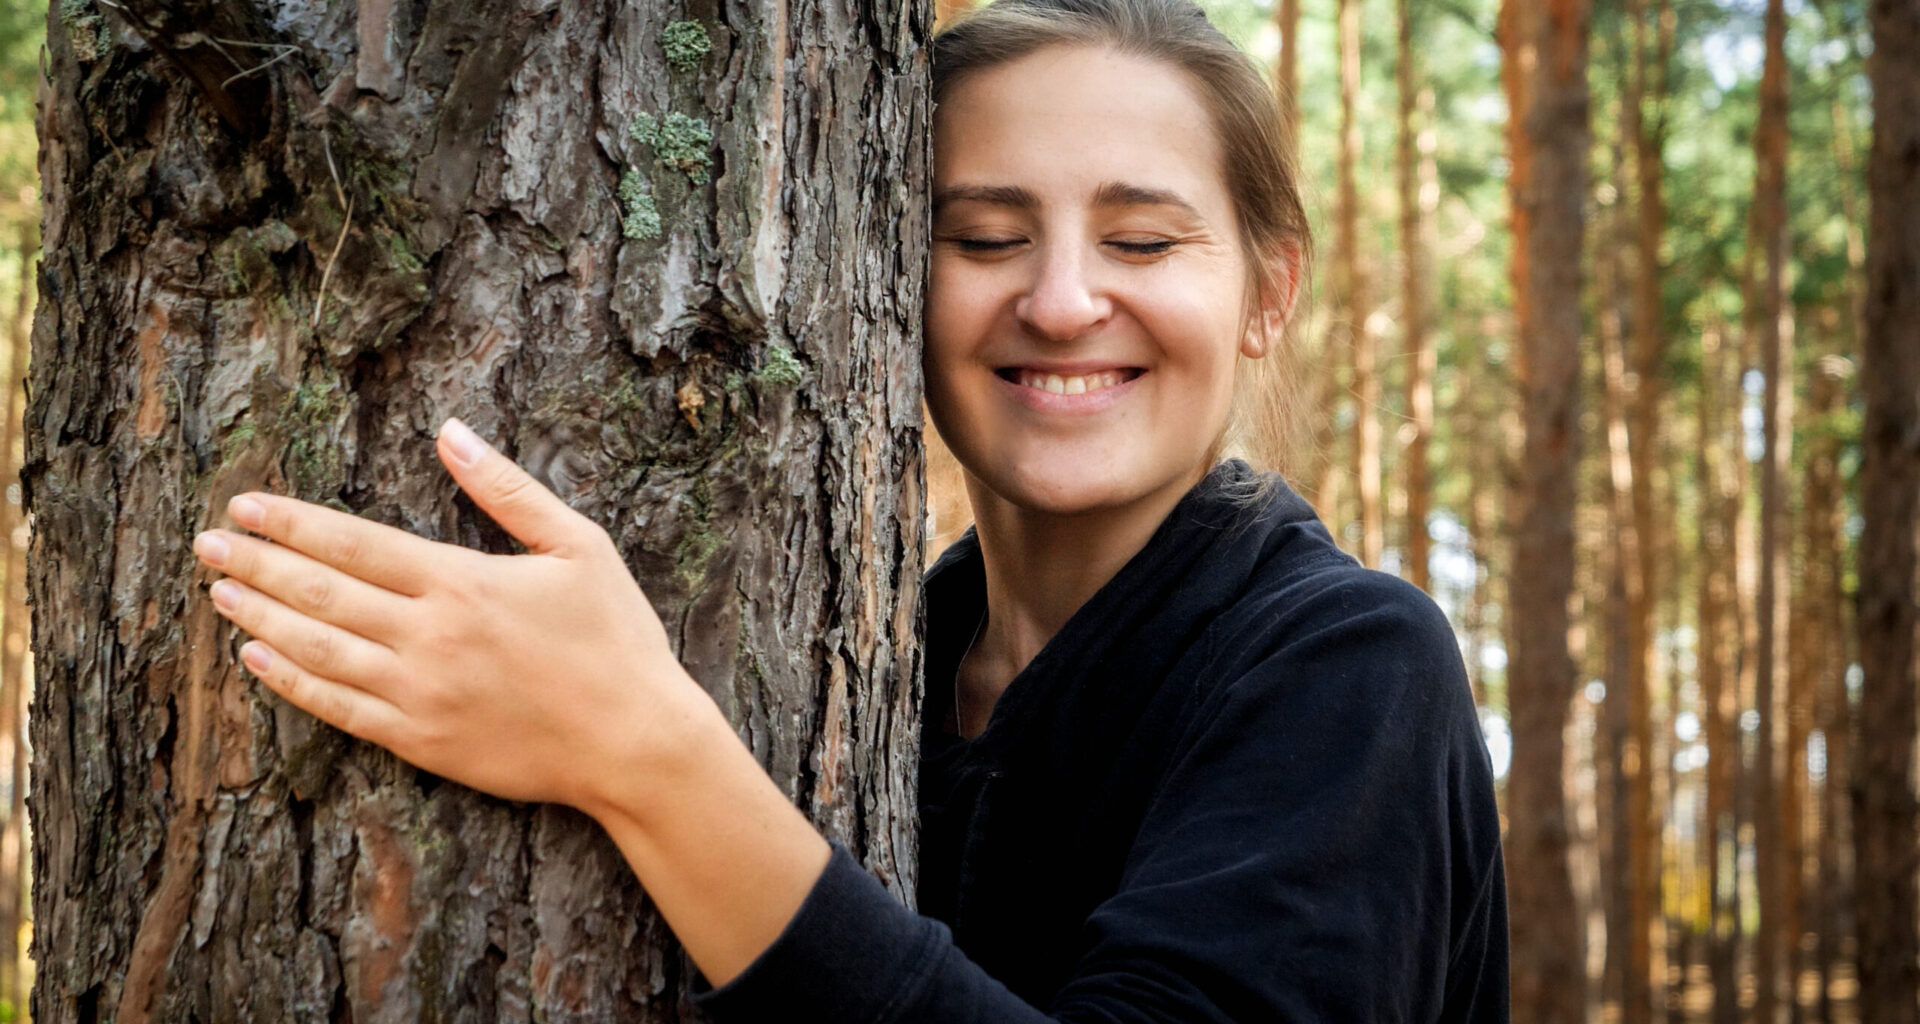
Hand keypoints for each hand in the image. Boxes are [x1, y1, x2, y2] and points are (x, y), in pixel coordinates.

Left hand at [192, 417, 706, 811]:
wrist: (636, 741)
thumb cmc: (617, 640)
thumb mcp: (580, 547)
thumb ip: (509, 489)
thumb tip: (451, 432)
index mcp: (463, 582)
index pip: (353, 543)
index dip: (291, 522)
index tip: (244, 505)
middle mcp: (429, 636)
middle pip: (321, 591)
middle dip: (257, 563)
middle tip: (207, 544)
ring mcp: (420, 693)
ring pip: (317, 649)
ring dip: (262, 617)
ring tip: (220, 594)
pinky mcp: (422, 741)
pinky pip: (339, 709)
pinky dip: (292, 682)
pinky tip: (259, 659)